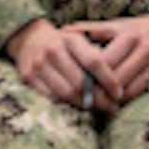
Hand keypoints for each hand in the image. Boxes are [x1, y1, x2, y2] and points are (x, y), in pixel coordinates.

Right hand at [6, 18, 122, 112]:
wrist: (29, 39)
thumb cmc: (64, 43)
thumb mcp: (80, 40)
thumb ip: (95, 56)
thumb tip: (118, 82)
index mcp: (70, 39)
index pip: (94, 62)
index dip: (109, 80)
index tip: (119, 93)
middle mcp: (53, 50)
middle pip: (80, 83)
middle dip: (99, 99)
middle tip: (112, 107)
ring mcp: (39, 65)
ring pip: (66, 94)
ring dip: (85, 106)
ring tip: (98, 109)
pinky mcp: (28, 78)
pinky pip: (51, 98)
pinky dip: (67, 105)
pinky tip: (78, 106)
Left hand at [64, 11, 148, 102]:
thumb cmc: (141, 28)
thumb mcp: (119, 24)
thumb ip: (93, 29)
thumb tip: (65, 30)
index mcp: (130, 34)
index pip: (104, 63)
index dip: (91, 76)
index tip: (82, 84)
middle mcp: (146, 48)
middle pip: (116, 79)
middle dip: (103, 91)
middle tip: (92, 99)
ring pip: (131, 90)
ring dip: (117, 98)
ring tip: (106, 100)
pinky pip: (146, 92)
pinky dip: (134, 97)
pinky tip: (124, 97)